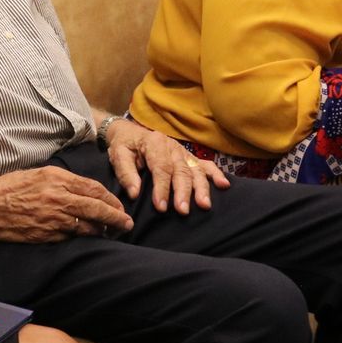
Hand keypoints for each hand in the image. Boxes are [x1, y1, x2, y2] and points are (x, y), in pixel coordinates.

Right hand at [0, 168, 134, 242]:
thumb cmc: (10, 188)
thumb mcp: (38, 174)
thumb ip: (62, 180)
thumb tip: (84, 189)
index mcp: (57, 178)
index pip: (94, 188)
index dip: (110, 198)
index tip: (119, 205)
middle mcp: (58, 197)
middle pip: (97, 207)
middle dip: (116, 217)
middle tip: (127, 223)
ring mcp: (53, 218)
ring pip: (88, 225)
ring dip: (103, 229)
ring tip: (112, 232)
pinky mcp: (47, 234)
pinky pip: (72, 236)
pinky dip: (84, 237)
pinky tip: (90, 238)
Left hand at [106, 120, 229, 214]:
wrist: (129, 132)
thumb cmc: (124, 146)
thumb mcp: (118, 155)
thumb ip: (126, 173)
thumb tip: (135, 193)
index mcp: (154, 143)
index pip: (161, 168)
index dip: (162, 188)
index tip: (161, 207)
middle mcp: (172, 147)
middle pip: (181, 170)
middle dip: (183, 192)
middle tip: (183, 210)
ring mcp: (182, 152)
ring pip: (195, 170)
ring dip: (201, 188)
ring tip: (204, 204)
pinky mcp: (188, 157)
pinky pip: (204, 164)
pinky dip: (215, 174)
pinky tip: (223, 185)